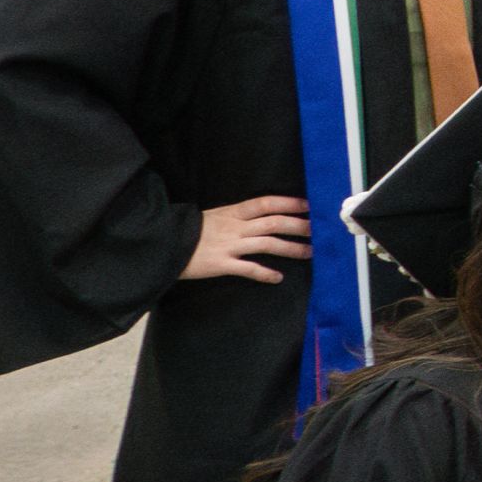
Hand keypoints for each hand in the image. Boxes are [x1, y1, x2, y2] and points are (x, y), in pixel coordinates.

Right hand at [183, 194, 311, 283]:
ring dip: (291, 248)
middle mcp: (235, 227)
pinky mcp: (222, 264)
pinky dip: (265, 273)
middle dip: (298, 226)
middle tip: (317, 230)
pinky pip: (249, 268)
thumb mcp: (214, 215)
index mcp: (233, 212)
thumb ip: (236, 216)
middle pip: (274, 223)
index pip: (266, 203)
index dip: (289, 203)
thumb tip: (260, 216)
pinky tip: (278, 277)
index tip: (308, 205)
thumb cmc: (189, 230)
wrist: (163, 243)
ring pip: (268, 244)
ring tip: (308, 252)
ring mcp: (230, 245)